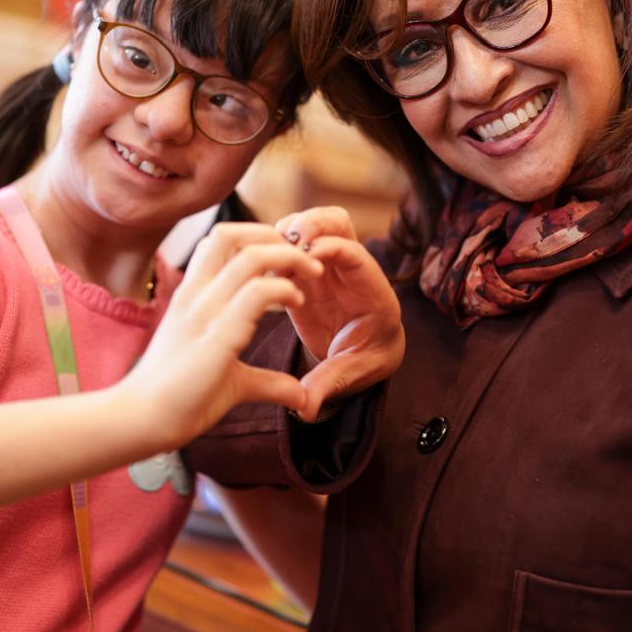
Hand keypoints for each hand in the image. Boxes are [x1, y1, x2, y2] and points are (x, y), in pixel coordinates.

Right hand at [119, 224, 321, 449]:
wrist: (142, 421)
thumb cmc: (180, 399)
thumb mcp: (233, 380)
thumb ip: (267, 381)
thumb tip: (300, 397)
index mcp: (192, 296)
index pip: (219, 240)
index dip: (256, 237)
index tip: (285, 259)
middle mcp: (196, 295)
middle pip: (231, 234)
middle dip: (274, 236)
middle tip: (303, 257)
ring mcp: (205, 312)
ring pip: (250, 256)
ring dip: (288, 258)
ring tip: (310, 273)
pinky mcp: (218, 336)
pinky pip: (255, 294)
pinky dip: (283, 289)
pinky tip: (296, 302)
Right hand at [276, 207, 404, 419]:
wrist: (368, 355)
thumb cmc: (365, 361)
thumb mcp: (351, 374)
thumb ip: (328, 385)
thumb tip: (307, 410)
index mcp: (372, 292)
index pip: (354, 254)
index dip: (329, 250)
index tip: (305, 260)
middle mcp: (352, 270)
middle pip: (338, 221)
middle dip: (311, 223)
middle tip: (285, 243)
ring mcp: (329, 264)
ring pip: (314, 223)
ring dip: (290, 229)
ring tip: (268, 254)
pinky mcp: (308, 268)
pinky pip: (293, 241)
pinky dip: (277, 243)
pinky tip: (259, 264)